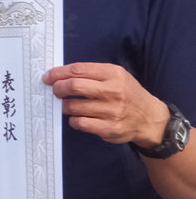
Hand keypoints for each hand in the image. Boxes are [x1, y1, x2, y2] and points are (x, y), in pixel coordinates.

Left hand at [43, 62, 169, 146]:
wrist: (150, 119)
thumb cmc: (128, 94)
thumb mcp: (116, 76)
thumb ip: (92, 73)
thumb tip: (60, 75)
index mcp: (113, 74)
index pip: (78, 70)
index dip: (58, 73)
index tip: (48, 77)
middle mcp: (113, 91)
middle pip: (73, 86)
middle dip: (58, 88)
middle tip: (54, 91)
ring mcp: (111, 111)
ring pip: (74, 106)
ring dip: (65, 106)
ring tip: (67, 105)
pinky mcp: (109, 129)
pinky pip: (80, 123)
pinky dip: (74, 120)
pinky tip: (77, 118)